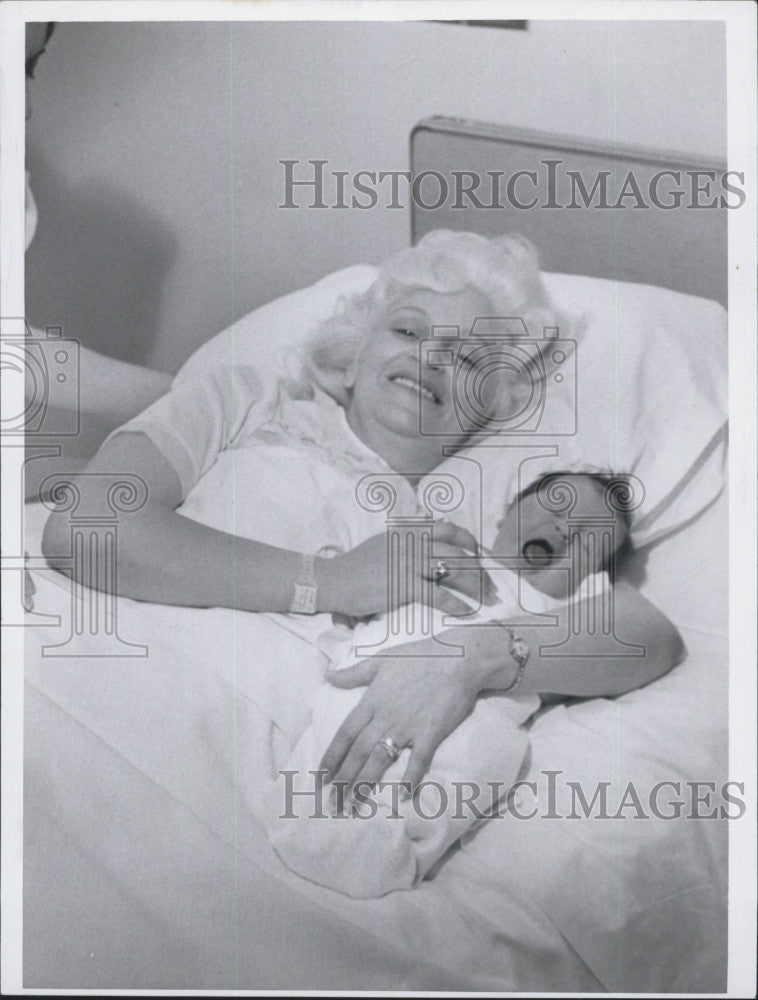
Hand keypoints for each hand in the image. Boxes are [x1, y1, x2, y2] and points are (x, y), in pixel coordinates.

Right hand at [318, 520, 496, 617]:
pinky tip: (466, 612)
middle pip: (458, 551)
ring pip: (454, 571)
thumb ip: (407, 538)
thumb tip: (432, 531)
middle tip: (491, 586)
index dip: (469, 540)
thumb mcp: (383, 542)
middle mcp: (412, 543)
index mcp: (408, 531)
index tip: (480, 554)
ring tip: (486, 600)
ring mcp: (408, 563)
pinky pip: (439, 595)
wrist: (333, 580)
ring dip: (475, 586)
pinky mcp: (404, 586)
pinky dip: (457, 604)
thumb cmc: (356, 566)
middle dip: (480, 570)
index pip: (448, 529)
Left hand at [319, 641, 482, 793]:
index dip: (331, 757)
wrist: (458, 658)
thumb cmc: (419, 656)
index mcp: (372, 700)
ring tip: (354, 806)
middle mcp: (385, 716)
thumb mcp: (381, 659)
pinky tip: (402, 797)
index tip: (320, 777)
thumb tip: (329, 676)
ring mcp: (407, 726)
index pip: (344, 734)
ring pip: (380, 760)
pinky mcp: (431, 732)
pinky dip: (410, 778)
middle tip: (333, 803)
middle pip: (358, 753)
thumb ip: (354, 673)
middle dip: (343, 779)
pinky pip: (418, 760)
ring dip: (365, 784)